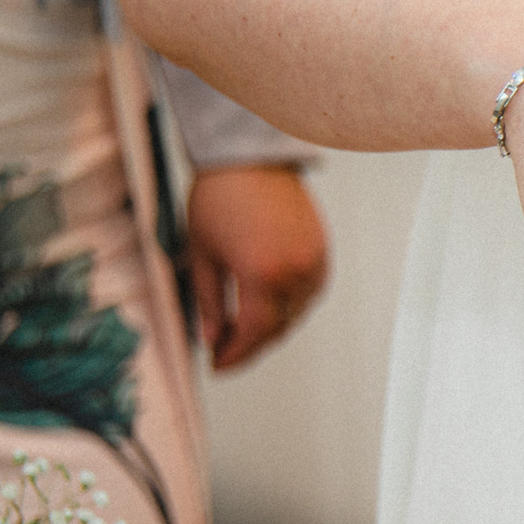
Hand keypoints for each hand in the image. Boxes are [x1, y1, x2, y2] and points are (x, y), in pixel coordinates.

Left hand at [184, 164, 329, 368]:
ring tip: (244, 330)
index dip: (234, 355)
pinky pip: (309, 295)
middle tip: (226, 351)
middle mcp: (296, 273)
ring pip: (295, 315)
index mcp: (262, 275)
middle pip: (277, 330)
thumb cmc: (220, 196)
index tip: (217, 365)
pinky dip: (289, 307)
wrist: (249, 157)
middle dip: (250, 346)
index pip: (253, 334)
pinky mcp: (322, 253)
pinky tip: (269, 305)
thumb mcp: (202, 254)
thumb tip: (211, 337)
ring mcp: (314, 263)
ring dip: (271, 328)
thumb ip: (209, 302)